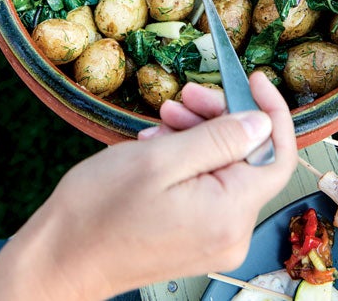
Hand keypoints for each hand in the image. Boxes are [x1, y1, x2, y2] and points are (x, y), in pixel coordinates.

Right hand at [0, 72, 296, 300]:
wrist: (61, 259)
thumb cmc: (100, 210)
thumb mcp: (160, 159)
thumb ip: (219, 139)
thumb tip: (262, 121)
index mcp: (229, 213)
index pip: (276, 155)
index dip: (270, 111)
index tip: (253, 79)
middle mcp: (231, 231)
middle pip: (247, 158)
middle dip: (220, 118)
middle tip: (186, 94)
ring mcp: (214, 237)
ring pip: (224, 168)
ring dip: (199, 134)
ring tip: (163, 120)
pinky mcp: (196, 236)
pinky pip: (207, 186)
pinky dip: (188, 158)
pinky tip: (158, 145)